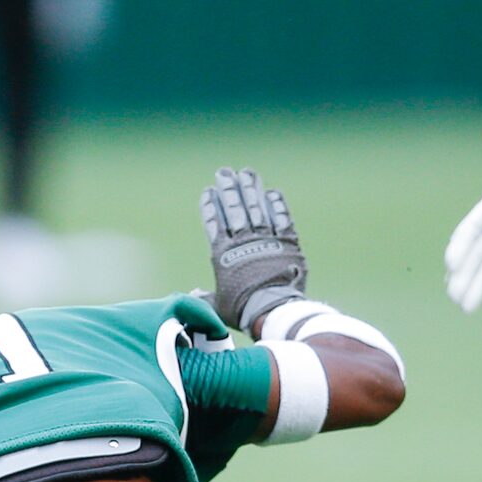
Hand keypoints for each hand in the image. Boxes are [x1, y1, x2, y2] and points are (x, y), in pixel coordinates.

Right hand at [199, 166, 304, 332]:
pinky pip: (282, 219)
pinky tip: (272, 192)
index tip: (208, 190)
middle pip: (234, 209)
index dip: (210, 206)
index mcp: (223, 254)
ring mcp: (266, 240)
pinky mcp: (287, 242)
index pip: (214, 223)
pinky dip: (277, 205)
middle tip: (224, 172)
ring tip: (246, 173)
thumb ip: (205, 296)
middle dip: (229, 189)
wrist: (271, 309)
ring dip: (251, 189)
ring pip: (257, 208)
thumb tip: (194, 293)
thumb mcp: (218, 305)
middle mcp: (243, 242)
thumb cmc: (242, 309)